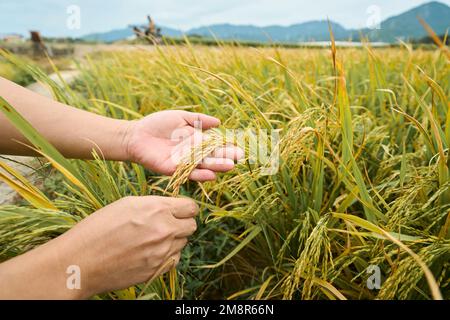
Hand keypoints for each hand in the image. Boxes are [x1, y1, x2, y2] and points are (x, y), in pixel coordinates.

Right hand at [0, 196, 197, 298]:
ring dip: (173, 240)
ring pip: (182, 243)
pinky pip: (173, 259)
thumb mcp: (126, 204)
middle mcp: (164, 230)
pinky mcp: (158, 270)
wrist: (81, 261)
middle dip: (182, 223)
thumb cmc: (98, 228)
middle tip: (167, 224)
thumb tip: (171, 208)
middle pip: (191, 226)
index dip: (185, 208)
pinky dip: (166, 255)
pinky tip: (148, 252)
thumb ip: (154, 205)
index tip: (180, 210)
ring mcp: (162, 252)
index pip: (191, 207)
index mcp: (157, 209)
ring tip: (150, 239)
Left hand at [124, 110, 242, 180]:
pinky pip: (188, 173)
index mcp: (196, 140)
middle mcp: (193, 153)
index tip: (239, 148)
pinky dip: (200, 174)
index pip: (215, 145)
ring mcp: (184, 163)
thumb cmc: (157, 124)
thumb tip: (219, 122)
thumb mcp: (180, 117)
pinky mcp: (173, 170)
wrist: (136, 135)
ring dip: (216, 167)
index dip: (226, 147)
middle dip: (225, 157)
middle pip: (212, 156)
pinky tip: (211, 174)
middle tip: (239, 157)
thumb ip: (198, 119)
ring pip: (203, 166)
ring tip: (229, 166)